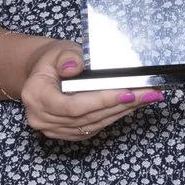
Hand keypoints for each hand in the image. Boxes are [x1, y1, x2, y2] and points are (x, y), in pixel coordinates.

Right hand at [15, 37, 160, 141]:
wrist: (43, 73)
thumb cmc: (53, 60)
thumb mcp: (59, 51)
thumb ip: (68, 57)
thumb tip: (74, 67)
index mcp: (35, 95)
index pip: (71, 105)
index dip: (101, 101)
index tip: (128, 92)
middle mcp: (41, 117)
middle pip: (87, 116)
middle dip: (120, 104)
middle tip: (149, 93)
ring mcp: (54, 129)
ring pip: (93, 123)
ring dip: (122, 111)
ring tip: (147, 97)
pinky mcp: (68, 133)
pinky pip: (94, 127)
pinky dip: (114, 115)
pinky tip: (132, 105)